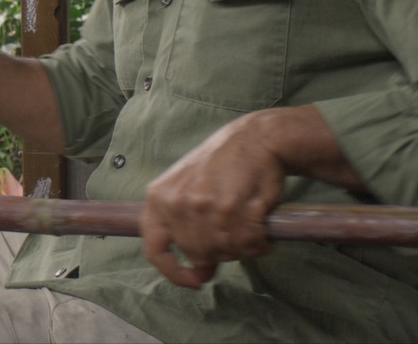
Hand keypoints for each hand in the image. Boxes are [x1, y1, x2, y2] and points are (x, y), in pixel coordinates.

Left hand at [139, 110, 287, 288]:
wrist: (256, 138)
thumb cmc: (222, 164)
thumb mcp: (189, 189)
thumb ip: (186, 229)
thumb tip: (200, 274)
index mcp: (158, 197)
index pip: (154, 248)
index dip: (173, 272)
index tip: (194, 280)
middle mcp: (178, 203)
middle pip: (199, 253)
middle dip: (221, 250)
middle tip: (236, 231)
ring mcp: (205, 205)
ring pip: (225, 251)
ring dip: (244, 246)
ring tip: (250, 227)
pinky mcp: (235, 207)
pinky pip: (249, 243)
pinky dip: (260, 242)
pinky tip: (262, 228)